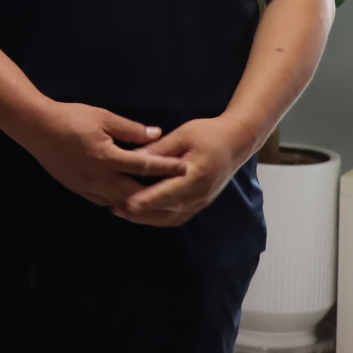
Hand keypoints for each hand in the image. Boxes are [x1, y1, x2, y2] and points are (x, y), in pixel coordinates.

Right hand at [21, 102, 183, 207]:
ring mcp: (87, 186)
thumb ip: (131, 130)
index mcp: (107, 157)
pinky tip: (126, 202)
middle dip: (158, 199)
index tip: (186, 168)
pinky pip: (103, 201)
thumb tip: (156, 135)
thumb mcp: (103, 117)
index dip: (167, 167)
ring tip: (156, 208)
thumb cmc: (70, 118)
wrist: (36, 128)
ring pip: (119, 203)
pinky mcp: (78, 189)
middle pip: (135, 194)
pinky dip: (118, 203)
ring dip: (138, 206)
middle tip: (178, 203)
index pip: (145, 166)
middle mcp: (99, 177)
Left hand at [116, 117, 258, 226]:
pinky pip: (178, 217)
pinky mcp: (200, 203)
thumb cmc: (209, 134)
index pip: (167, 193)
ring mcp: (201, 201)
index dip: (146, 201)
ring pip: (171, 218)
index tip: (126, 204)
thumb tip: (133, 157)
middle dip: (140, 214)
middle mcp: (199, 194)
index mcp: (196, 176)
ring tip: (124, 212)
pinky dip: (159, 218)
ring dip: (147, 218)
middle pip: (166, 212)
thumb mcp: (183, 135)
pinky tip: (143, 213)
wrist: (236, 141)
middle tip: (115, 208)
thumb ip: (159, 149)